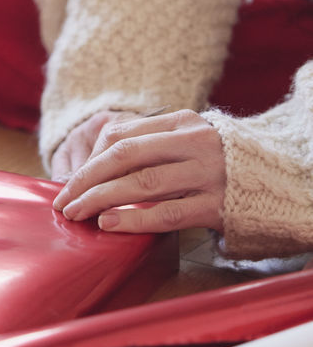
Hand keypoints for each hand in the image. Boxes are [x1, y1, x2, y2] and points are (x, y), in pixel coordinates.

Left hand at [51, 109, 225, 233]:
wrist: (283, 178)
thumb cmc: (224, 161)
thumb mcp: (191, 139)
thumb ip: (153, 143)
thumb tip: (99, 161)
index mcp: (182, 121)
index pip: (122, 135)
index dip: (90, 159)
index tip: (70, 180)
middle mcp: (193, 142)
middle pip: (124, 156)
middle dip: (86, 178)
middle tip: (63, 199)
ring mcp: (207, 173)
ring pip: (140, 183)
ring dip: (100, 199)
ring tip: (76, 213)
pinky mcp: (216, 205)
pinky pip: (167, 213)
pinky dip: (133, 219)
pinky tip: (110, 225)